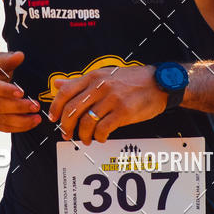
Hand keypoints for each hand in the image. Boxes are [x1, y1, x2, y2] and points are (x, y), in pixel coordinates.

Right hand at [0, 51, 40, 132]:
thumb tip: (20, 56)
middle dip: (17, 107)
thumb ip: (9, 59)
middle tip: (35, 106)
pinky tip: (30, 123)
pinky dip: (17, 127)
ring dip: (20, 120)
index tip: (22, 92)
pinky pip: (2, 127)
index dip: (5, 90)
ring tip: (36, 118)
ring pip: (0, 119)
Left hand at [48, 64, 166, 144]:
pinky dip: (99, 137)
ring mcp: (112, 99)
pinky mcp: (123, 112)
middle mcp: (100, 86)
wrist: (160, 83)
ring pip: (86, 122)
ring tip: (86, 139)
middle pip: (72, 110)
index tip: (53, 118)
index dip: (55, 107)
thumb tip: (56, 83)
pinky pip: (103, 129)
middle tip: (67, 134)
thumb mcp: (104, 74)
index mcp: (93, 77)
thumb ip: (80, 81)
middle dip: (66, 126)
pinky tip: (101, 138)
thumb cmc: (132, 80)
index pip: (66, 92)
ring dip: (83, 135)